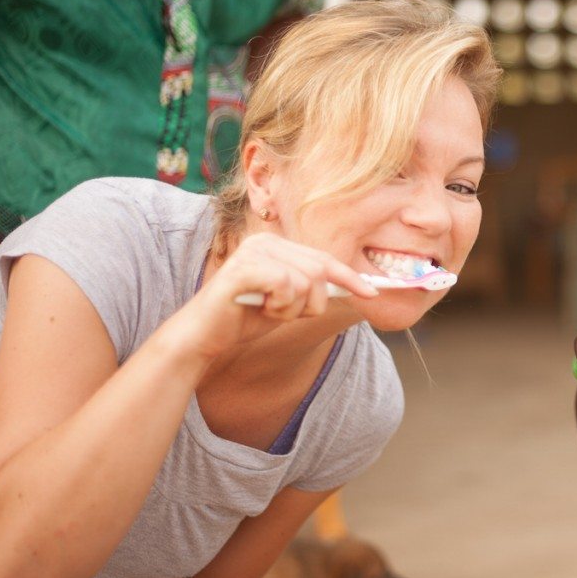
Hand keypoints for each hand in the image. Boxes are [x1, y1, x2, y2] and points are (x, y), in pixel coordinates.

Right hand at [169, 233, 377, 358]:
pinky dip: (280, 307)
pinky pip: (286, 287)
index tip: (372, 294)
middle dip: (313, 303)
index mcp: (276, 245)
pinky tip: (260, 309)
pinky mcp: (244, 268)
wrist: (204, 335)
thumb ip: (313, 290)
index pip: (324, 259)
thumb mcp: (288, 302)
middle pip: (320, 271)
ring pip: (307, 282)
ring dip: (293, 309)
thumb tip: (355, 287)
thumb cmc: (245, 318)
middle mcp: (266, 242)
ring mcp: (253, 252)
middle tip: (286, 314)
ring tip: (268, 310)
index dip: (349, 278)